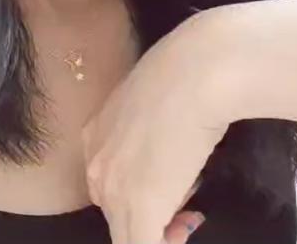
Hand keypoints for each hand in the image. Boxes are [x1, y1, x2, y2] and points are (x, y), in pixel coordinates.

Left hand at [81, 7, 233, 243]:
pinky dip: (166, 243)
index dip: (145, 190)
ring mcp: (114, 188)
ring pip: (128, 234)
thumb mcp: (155, 96)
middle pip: (116, 210)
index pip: (111, 181)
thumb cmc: (186, 70)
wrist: (199, 71)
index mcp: (96, 133)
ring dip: (162, 230)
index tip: (176, 185)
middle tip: (189, 203)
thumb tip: (169, 146)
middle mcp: (96, 162)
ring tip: (192, 210)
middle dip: (153, 213)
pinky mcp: (140, 210)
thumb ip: (149, 125)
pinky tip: (189, 227)